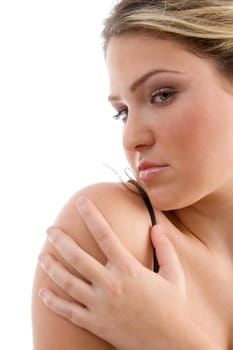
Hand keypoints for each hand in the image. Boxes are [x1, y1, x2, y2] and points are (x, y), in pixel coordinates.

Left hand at [38, 197, 212, 349]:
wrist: (171, 344)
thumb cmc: (173, 307)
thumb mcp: (174, 275)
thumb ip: (165, 249)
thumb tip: (156, 228)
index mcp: (128, 269)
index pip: (104, 234)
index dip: (91, 215)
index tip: (81, 201)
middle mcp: (110, 284)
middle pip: (77, 257)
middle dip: (61, 240)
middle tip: (50, 229)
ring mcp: (100, 305)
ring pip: (68, 282)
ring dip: (51, 266)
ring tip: (41, 255)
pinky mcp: (95, 323)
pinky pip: (68, 311)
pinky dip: (53, 301)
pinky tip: (42, 290)